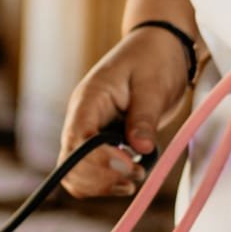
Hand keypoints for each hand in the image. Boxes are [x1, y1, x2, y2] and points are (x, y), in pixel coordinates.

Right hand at [60, 30, 190, 197]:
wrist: (160, 47)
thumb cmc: (154, 59)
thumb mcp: (153, 85)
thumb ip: (144, 118)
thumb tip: (140, 149)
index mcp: (89, 99)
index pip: (76, 139)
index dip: (96, 161)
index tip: (129, 166)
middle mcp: (82, 118)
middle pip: (70, 163)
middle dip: (100, 178)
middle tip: (136, 175)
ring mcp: (89, 131)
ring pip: (76, 173)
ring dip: (102, 184)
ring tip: (135, 177)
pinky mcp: (101, 141)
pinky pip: (91, 171)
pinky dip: (107, 182)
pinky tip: (131, 175)